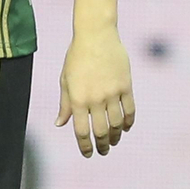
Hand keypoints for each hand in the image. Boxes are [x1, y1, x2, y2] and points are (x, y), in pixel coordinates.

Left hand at [56, 26, 134, 157]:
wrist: (96, 34)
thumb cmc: (77, 56)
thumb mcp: (65, 80)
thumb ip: (65, 104)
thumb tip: (60, 124)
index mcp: (77, 99)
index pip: (81, 131)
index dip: (85, 146)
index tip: (88, 154)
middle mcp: (95, 99)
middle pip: (101, 131)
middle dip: (102, 145)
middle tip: (103, 151)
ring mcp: (112, 92)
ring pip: (116, 123)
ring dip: (115, 136)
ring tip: (114, 141)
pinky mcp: (126, 85)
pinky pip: (130, 109)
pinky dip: (128, 121)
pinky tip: (126, 127)